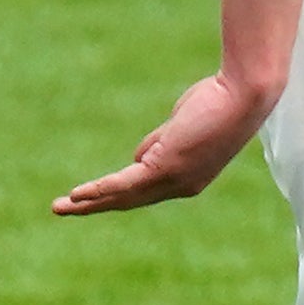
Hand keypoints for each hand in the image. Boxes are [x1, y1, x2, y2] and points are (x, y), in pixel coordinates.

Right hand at [54, 68, 278, 215]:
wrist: (242, 95)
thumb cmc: (219, 102)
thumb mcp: (183, 127)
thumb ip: (161, 143)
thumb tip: (139, 158)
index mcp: (188, 178)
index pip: (145, 192)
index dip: (116, 195)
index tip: (91, 198)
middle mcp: (182, 187)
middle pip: (129, 201)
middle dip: (95, 206)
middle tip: (66, 210)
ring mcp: (174, 180)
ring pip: (122, 196)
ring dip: (88, 203)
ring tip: (61, 207)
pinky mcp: (167, 167)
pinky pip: (125, 183)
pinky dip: (99, 190)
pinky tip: (78, 195)